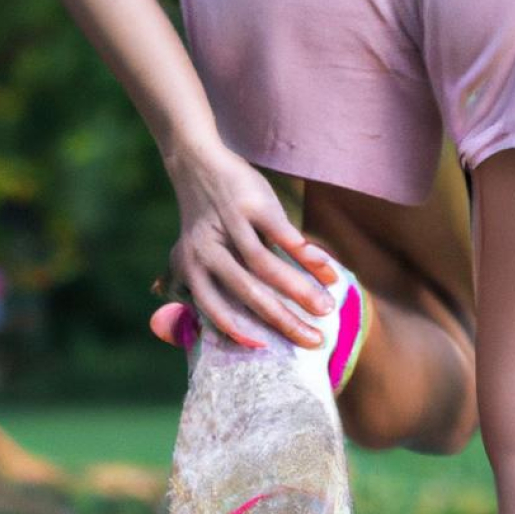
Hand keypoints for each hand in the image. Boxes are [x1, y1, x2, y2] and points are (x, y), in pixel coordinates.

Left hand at [152, 141, 339, 349]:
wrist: (198, 164)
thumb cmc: (201, 224)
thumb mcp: (186, 257)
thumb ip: (188, 290)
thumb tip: (200, 334)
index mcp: (192, 269)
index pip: (214, 309)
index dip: (239, 331)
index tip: (268, 349)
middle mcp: (207, 251)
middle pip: (248, 293)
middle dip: (284, 320)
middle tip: (315, 340)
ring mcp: (231, 226)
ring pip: (267, 266)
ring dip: (301, 290)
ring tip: (328, 308)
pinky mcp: (253, 203)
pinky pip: (284, 234)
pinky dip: (307, 255)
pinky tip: (328, 270)